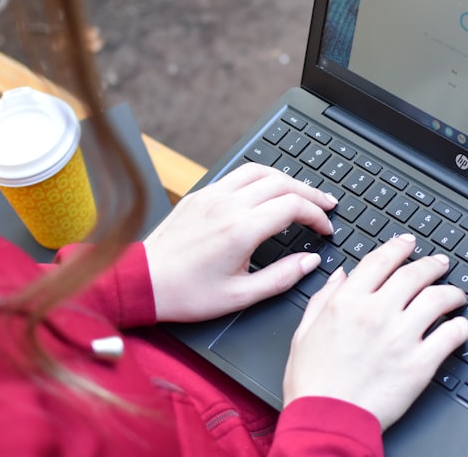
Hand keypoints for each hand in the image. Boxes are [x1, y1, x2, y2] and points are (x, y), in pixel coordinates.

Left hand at [143, 163, 337, 321]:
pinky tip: (268, 190)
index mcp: (241, 230)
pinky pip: (237, 174)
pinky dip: (261, 178)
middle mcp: (228, 205)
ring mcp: (212, 195)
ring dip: (287, 179)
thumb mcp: (240, 296)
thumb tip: (310, 262)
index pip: (293, 206)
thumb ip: (282, 277)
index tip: (325, 229)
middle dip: (311, 193)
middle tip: (326, 205)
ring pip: (261, 171)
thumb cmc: (186, 293)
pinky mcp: (200, 194)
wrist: (141, 282)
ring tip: (302, 193)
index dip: (317, 215)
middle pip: (283, 182)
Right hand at [283, 234, 467, 429]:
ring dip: (451, 292)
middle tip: (440, 264)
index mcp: (347, 302)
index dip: (400, 247)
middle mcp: (376, 313)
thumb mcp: (304, 331)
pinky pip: (451, 335)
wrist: (326, 421)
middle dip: (432, 264)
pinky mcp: (420, 363)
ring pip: (437, 299)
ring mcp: (400, 337)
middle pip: (415, 274)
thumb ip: (324, 298)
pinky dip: (460, 327)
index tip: (409, 244)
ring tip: (456, 295)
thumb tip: (341, 275)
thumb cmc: (313, 383)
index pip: (381, 260)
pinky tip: (460, 327)